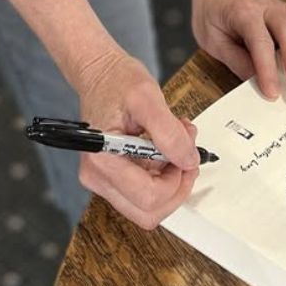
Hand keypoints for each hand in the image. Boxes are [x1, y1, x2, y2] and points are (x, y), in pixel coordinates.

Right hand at [73, 46, 201, 230]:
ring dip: (171, 181)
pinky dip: (162, 176)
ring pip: (148, 207)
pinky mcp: (113, 178)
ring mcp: (103, 180)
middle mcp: (98, 176)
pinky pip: (144, 193)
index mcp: (102, 159)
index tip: (187, 157)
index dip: (176, 182)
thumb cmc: (116, 80)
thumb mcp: (147, 97)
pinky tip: (167, 149)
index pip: (147, 197)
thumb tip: (187, 160)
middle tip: (188, 157)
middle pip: (148, 212)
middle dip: (176, 187)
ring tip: (178, 145)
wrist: (100, 74)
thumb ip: (168, 131)